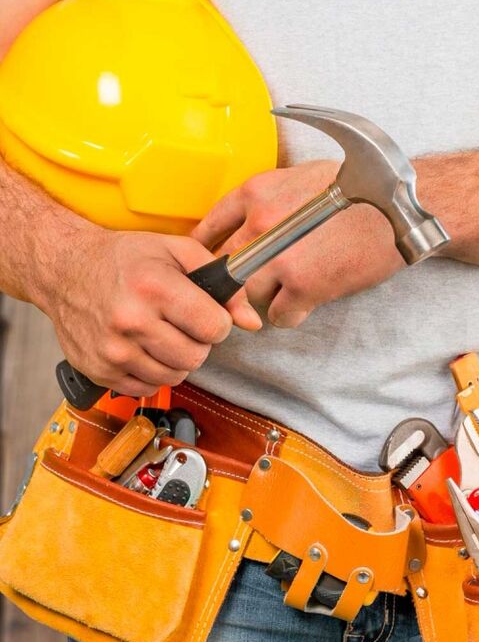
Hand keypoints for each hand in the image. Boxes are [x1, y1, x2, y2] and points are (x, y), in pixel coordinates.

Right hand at [37, 229, 261, 396]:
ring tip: (161, 334)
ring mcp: (112, 350)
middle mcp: (130, 321)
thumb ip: (223, 285)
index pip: (214, 328)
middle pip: (197, 357)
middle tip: (181, 324)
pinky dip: (151, 372)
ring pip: (174, 377)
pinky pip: (147, 388)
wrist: (64, 268)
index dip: (217, 322)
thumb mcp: (179, 252)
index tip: (206, 314)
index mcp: (154, 288)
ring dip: (176, 359)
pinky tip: (141, 348)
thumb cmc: (124, 258)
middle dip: (198, 342)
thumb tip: (251, 321)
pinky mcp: (99, 371)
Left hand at [191, 161, 404, 327]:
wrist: (400, 210)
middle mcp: (260, 222)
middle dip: (242, 278)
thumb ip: (270, 198)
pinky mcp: (304, 286)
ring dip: (268, 297)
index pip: (210, 227)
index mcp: (257, 191)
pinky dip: (291, 313)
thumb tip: (250, 223)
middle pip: (227, 266)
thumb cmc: (363, 190)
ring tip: (292, 289)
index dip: (211, 250)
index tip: (213, 264)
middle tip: (262, 281)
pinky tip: (307, 302)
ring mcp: (279, 257)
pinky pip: (279, 314)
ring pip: (249, 294)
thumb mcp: (305, 176)